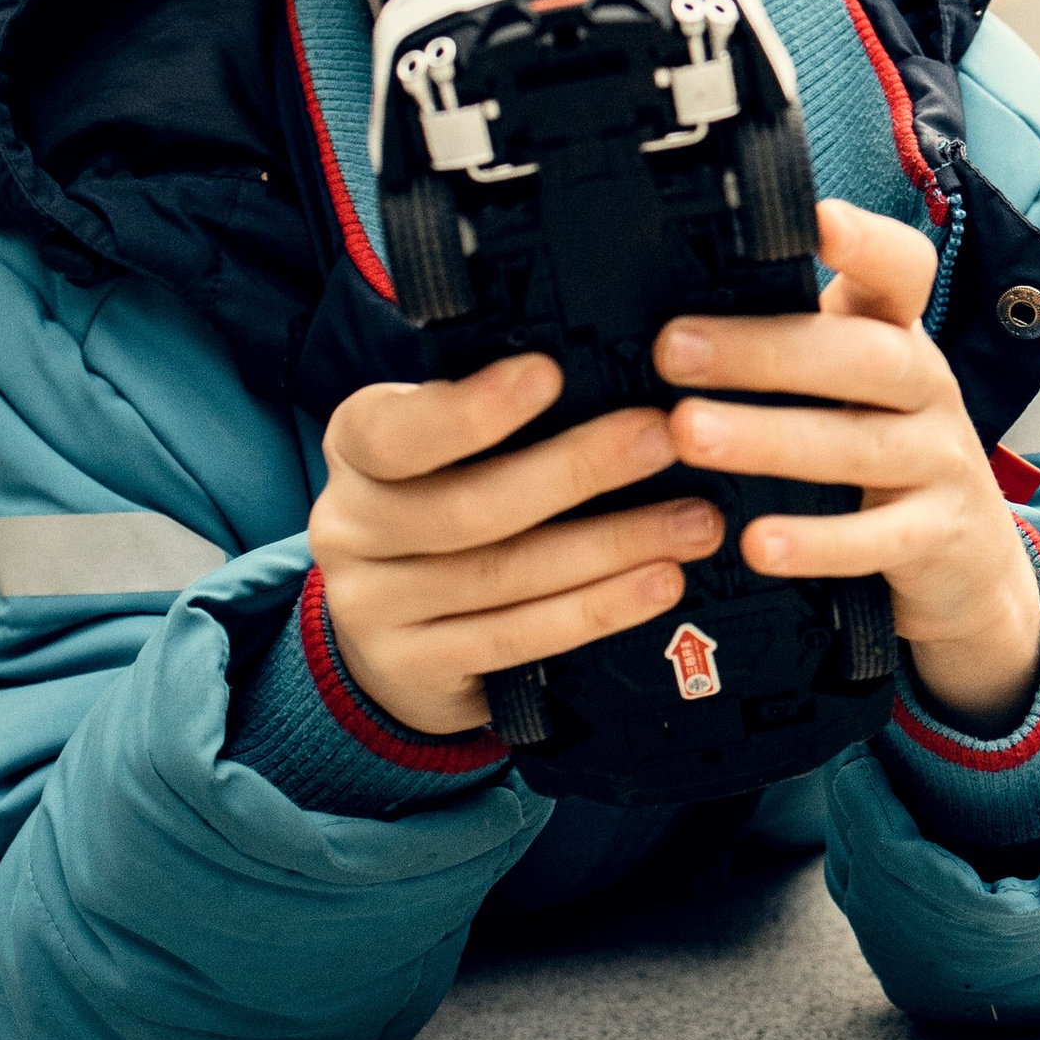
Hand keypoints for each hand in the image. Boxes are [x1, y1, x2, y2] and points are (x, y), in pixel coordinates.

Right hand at [310, 352, 722, 735]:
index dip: (471, 408)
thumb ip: (490, 417)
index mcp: (354, 448)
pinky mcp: (414, 666)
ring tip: (691, 523)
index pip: (397, 429)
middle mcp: (349, 526)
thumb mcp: (438, 450)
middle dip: (577, 470)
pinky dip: (596, 609)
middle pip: (469, 506)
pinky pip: (517, 638)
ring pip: (504, 576)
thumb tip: (607, 372)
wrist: (388, 632)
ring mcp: (372, 606)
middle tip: (664, 441)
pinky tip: (657, 584)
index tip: (549, 373)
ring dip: (611, 546)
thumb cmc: (436, 505)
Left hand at [656, 197, 1039, 732]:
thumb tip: (670, 316)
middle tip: (674, 349)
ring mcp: (940, 461)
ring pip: (861, 444)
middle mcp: (927, 387)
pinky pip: (877, 538)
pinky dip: (818, 542)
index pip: (901, 270)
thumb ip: (789, 344)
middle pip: (865, 355)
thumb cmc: (881, 454)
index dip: (867, 242)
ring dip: (770, 437)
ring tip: (690, 433)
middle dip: (766, 351)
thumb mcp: (851, 387)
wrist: (968, 562)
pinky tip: (758, 544)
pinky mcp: (938, 535)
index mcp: (898, 336)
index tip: (816, 220)